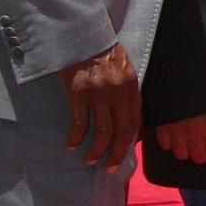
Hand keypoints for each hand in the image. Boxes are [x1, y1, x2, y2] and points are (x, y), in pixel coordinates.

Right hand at [56, 42, 139, 172]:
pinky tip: (70, 145)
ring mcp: (99, 92)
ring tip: (90, 160)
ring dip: (96, 151)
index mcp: (131, 87)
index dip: (129, 143)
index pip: (135, 122)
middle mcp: (118, 91)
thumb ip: (126, 94)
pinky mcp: (79, 92)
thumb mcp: (123, 71)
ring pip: (102, 131)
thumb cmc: (102, 55)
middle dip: (116, 154)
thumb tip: (127, 120)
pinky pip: (79, 122)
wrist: (82, 37)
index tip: (122, 156)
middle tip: (108, 168)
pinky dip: (75, 137)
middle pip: (122, 131)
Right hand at [153, 107, 205, 163]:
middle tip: (203, 139)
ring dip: (186, 147)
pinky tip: (176, 131)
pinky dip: (170, 140)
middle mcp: (194, 133)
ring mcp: (176, 131)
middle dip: (203, 150)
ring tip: (189, 136)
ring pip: (181, 154)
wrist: (184, 68)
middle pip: (199, 158)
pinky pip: (165, 144)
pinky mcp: (161, 125)